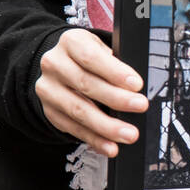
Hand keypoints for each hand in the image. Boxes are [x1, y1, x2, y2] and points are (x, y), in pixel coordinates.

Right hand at [36, 29, 148, 156]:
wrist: (59, 67)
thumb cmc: (88, 58)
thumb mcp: (100, 49)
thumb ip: (115, 63)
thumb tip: (138, 88)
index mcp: (70, 42)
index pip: (91, 56)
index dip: (114, 71)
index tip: (137, 84)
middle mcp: (54, 64)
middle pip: (86, 84)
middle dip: (116, 99)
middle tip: (140, 107)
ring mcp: (49, 89)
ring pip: (79, 110)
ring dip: (107, 126)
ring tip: (128, 134)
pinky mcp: (50, 111)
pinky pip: (74, 129)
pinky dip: (95, 139)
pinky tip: (110, 146)